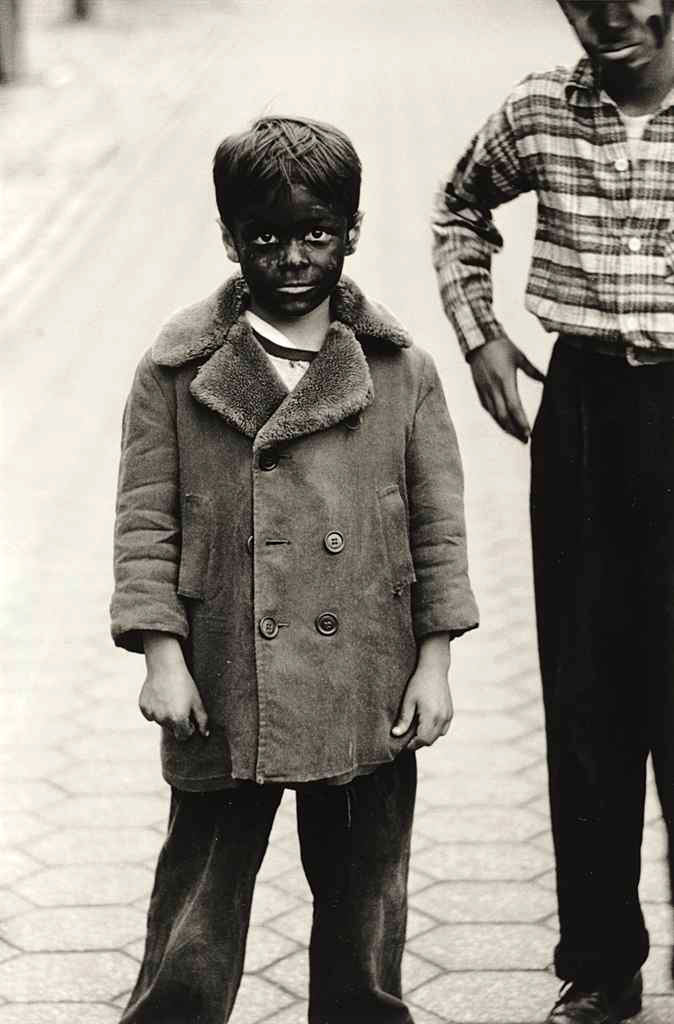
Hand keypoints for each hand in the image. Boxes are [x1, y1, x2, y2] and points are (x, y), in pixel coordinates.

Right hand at [139, 633, 208, 740]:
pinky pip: (150, 714)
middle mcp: (163, 719)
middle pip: (172, 728)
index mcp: (178, 719)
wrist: (165, 666)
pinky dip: (155, 709)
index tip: (190, 718)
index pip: (183, 736)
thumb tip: (205, 734)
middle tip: (180, 703)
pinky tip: (160, 696)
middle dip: (177, 720)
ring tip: (170, 698)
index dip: (189, 728)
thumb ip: (202, 720)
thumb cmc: (185, 683)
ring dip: (166, 715)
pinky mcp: (143, 708)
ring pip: (161, 721)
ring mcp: (152, 714)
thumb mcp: (197, 700)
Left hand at [391, 634, 452, 750]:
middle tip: (406, 738)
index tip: (402, 744)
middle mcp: (442, 718)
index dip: (412, 745)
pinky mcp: (450, 713)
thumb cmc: (419, 683)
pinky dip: (434, 731)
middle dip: (418, 742)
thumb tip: (396, 734)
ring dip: (427, 737)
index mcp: (431, 716)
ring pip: (437, 736)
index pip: (423, 740)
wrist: (434, 669)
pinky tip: (425, 723)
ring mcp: (448, 716)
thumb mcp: (408, 701)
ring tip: (415, 730)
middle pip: (430, 740)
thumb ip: (404, 720)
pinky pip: (443, 729)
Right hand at [469, 335, 544, 442]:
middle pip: (503, 416)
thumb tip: (546, 380)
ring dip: (504, 427)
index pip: (514, 407)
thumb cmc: (501, 346)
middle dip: (514, 430)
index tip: (528, 432)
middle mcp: (493, 388)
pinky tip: (502, 423)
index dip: (521, 422)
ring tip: (515, 436)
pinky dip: (495, 419)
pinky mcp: (479, 390)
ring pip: (494, 415)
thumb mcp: (520, 356)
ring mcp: (485, 390)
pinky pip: (487, 409)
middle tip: (524, 440)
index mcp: (505, 380)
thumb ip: (533, 370)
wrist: (479, 340)